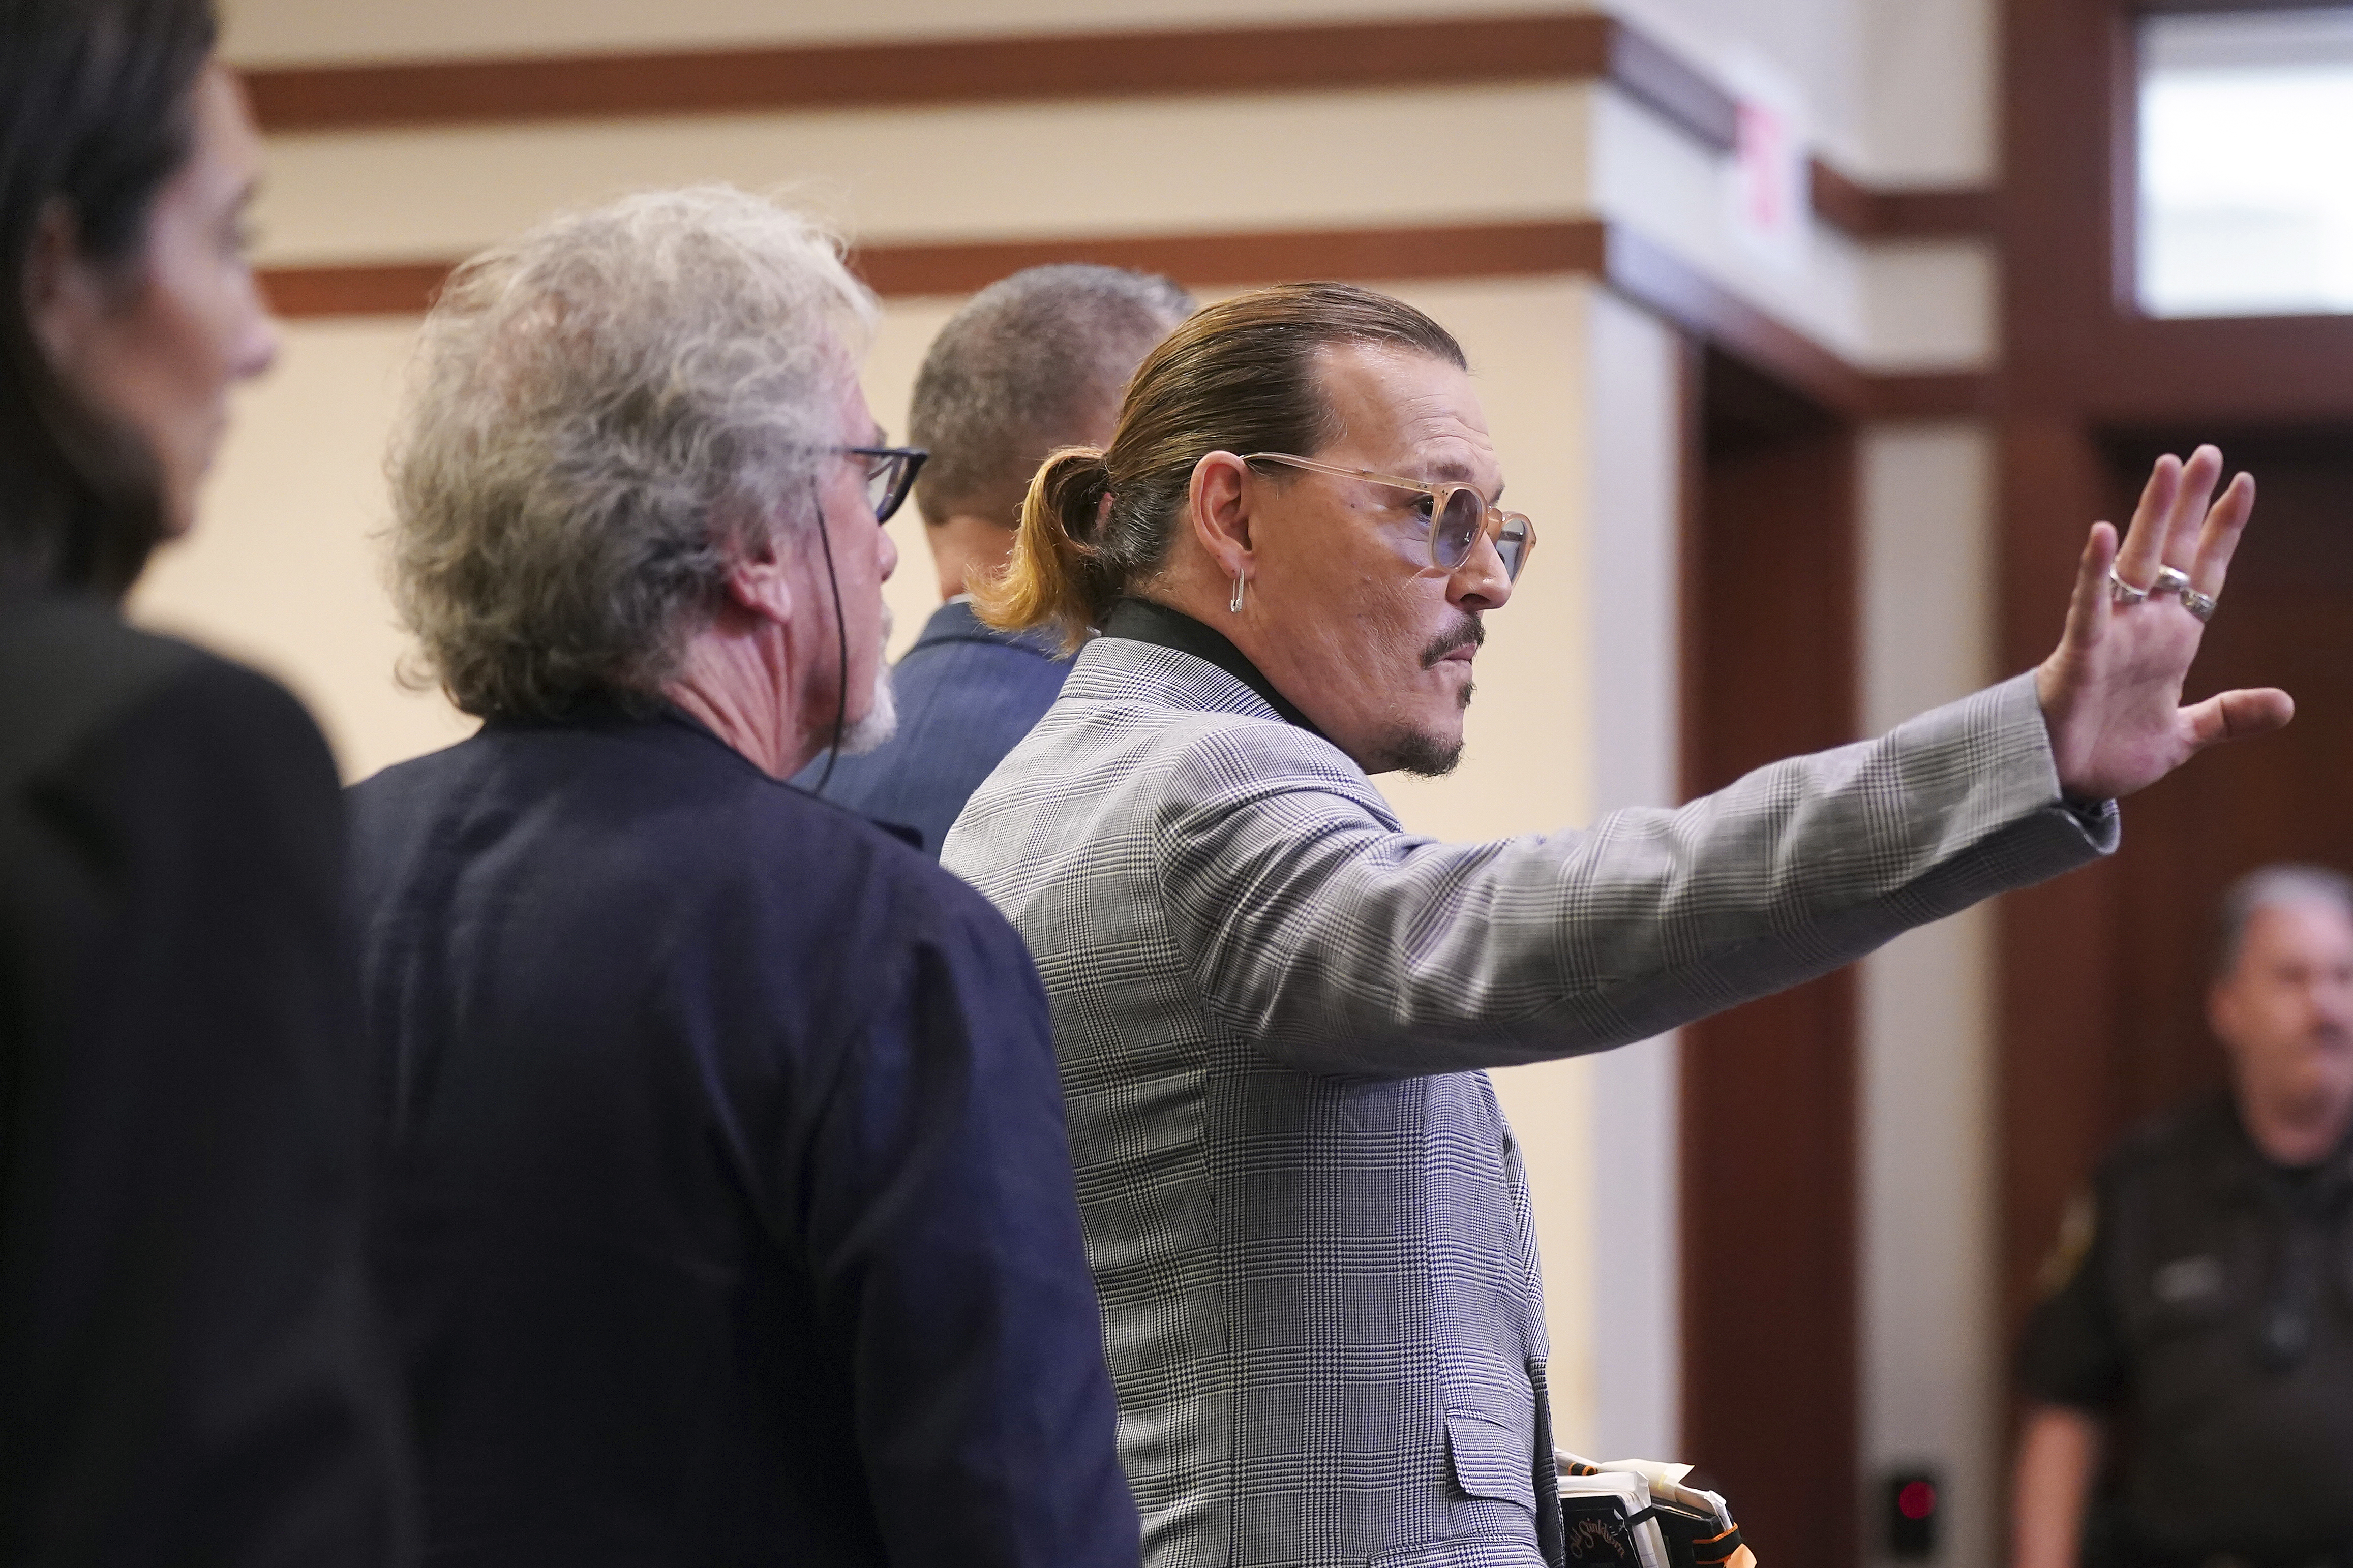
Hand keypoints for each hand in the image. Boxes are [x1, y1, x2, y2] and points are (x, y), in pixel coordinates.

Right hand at [2034, 445, 2291, 799]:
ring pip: (2136, 564)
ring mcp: (2112, 636)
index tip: (2243, 484)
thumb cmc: (2110, 752)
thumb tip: (2285, 704)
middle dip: (2189, 503)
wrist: (2062, 783)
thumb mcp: (2183, 736)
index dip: (2223, 530)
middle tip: (2205, 452)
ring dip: (2153, 515)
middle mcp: (2143, 626)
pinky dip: (2096, 571)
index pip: (2204, 572)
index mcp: (2172, 640)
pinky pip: (2089, 607)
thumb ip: (2228, 715)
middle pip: (2172, 552)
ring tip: (2168, 466)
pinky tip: (2105, 534)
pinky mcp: (2080, 655)